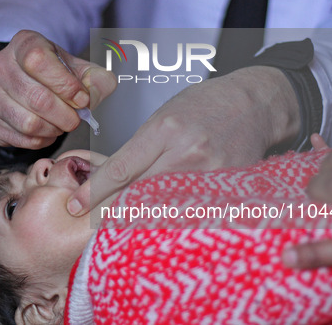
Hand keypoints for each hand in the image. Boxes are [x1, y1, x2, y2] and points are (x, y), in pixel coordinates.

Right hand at [0, 30, 115, 148]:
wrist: (22, 80)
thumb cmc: (52, 73)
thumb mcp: (76, 66)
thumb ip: (96, 77)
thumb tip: (99, 91)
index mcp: (23, 44)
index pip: (39, 61)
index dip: (66, 85)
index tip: (82, 99)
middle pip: (36, 98)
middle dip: (65, 115)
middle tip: (75, 119)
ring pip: (27, 123)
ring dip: (53, 130)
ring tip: (61, 124)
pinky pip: (19, 139)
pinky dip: (40, 140)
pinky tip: (47, 131)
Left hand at [67, 66, 300, 214]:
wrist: (254, 103)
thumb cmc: (205, 105)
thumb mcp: (164, 116)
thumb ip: (141, 148)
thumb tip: (113, 179)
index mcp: (165, 130)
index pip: (121, 169)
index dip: (94, 192)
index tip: (77, 205)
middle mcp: (187, 152)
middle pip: (139, 195)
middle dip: (112, 213)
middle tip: (93, 224)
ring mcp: (211, 173)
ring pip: (164, 209)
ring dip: (140, 221)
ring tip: (122, 228)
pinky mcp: (229, 188)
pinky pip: (192, 211)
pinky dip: (173, 220)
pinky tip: (160, 225)